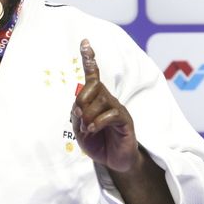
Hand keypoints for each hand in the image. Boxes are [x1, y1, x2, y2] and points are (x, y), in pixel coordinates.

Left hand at [71, 39, 139, 172]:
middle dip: (82, 99)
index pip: (93, 75)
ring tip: (87, 129)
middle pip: (93, 86)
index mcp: (96, 99)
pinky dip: (97, 122)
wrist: (115, 161)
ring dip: (88, 115)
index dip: (89, 59)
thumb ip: (77, 116)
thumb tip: (79, 107)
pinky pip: (110, 114)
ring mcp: (118, 109)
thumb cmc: (97, 142)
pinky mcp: (125, 120)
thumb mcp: (80, 130)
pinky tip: (93, 130)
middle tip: (78, 117)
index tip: (85, 42)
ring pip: (101, 100)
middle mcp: (108, 100)